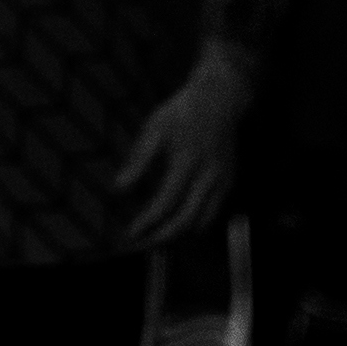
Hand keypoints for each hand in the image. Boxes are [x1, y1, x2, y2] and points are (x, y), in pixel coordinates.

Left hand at [115, 46, 253, 247]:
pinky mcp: (228, 182)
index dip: (147, 222)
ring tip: (154, 239)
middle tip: (140, 244)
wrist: (218, 101)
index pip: (165, 203)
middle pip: (185, 219)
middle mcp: (208, 176)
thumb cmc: (181, 113)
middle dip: (161, 237)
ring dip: (177, 234)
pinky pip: (212, 212)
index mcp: (186, 162)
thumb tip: (118, 188)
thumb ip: (137, 160)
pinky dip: (195, 223)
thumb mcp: (153, 129)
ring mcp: (222, 181)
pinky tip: (177, 226)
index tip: (130, 233)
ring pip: (201, 221)